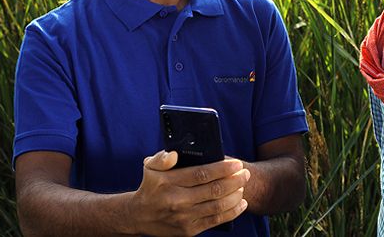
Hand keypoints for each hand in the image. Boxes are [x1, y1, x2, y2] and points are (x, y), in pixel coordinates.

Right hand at [127, 150, 249, 235]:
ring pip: (217, 206)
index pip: (201, 174)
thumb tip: (174, 154)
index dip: (222, 169)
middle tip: (245, 174)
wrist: (138, 216)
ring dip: (235, 196)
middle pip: (214, 190)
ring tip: (243, 186)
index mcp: (169, 182)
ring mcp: (184, 217)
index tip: (237, 164)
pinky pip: (215, 220)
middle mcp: (177, 200)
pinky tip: (241, 203)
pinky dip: (232, 212)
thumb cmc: (150, 186)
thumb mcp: (150, 167)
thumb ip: (162, 158)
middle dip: (234, 181)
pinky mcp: (189, 230)